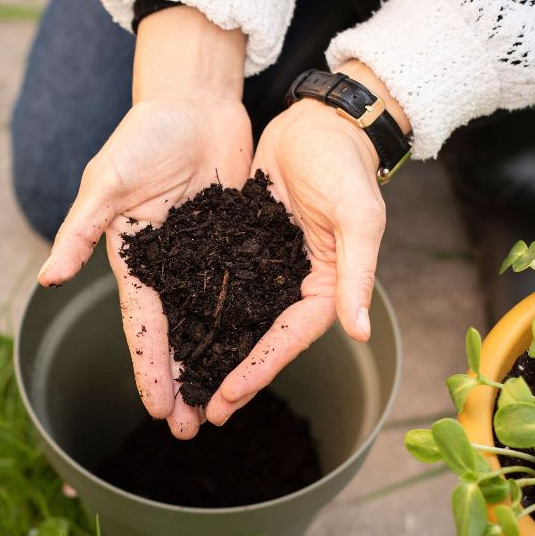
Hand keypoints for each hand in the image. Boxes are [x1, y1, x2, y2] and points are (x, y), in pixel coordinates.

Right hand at [36, 7, 250, 438]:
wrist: (192, 99)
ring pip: (211, 319)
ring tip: (226, 403)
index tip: (160, 410)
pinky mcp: (235, 239)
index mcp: (134, 258)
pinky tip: (260, 349)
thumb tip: (47, 279)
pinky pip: (243, 286)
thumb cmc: (142, 135)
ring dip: (216, 360)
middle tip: (194, 430)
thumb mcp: (107, 182)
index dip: (151, 368)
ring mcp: (203, 255)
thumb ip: (80, 231)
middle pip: (178, 334)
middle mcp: (168, 266)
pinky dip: (248, 319)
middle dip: (184, 382)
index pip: (143, 325)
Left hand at [204, 60, 404, 425]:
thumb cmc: (345, 164)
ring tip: (182, 387)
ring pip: (236, 319)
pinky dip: (201, 310)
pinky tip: (175, 331)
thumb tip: (359, 332)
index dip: (259, 368)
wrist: (319, 121)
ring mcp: (266, 266)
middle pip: (259, 339)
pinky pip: (220, 285)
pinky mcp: (243, 245)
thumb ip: (358, 274)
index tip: (228, 397)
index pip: (289, 337)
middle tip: (199, 414)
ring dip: (212, 352)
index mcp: (327, 284)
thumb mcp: (358, 216)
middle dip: (230, 376)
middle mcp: (294, 283)